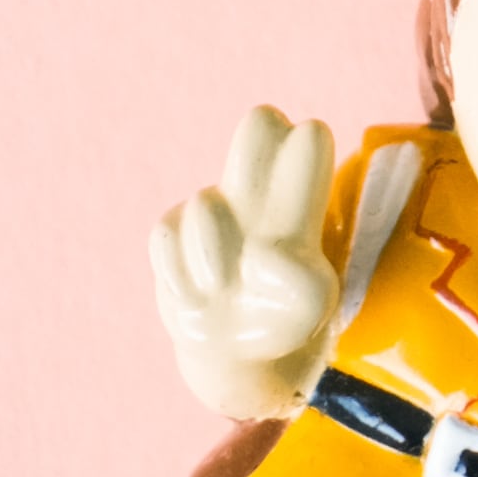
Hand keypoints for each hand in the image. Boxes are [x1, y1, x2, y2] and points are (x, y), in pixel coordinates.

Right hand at [151, 106, 336, 420]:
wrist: (237, 351)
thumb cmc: (284, 319)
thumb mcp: (311, 308)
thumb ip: (302, 282)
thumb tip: (259, 256)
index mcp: (299, 204)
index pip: (308, 144)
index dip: (304, 149)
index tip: (302, 174)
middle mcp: (256, 198)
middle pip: (259, 125)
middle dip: (256, 142)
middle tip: (252, 195)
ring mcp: (212, 213)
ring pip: (205, 203)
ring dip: (212, 250)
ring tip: (222, 287)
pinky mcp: (173, 236)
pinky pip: (167, 236)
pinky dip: (180, 271)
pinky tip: (197, 296)